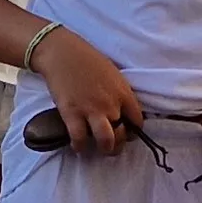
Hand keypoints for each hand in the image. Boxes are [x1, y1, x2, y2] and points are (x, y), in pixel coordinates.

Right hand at [34, 29, 145, 153]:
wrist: (63, 54)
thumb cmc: (88, 60)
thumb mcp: (113, 75)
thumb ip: (119, 93)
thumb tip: (121, 110)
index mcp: (124, 93)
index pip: (138, 120)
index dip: (134, 131)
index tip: (128, 133)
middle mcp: (111, 104)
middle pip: (122, 134)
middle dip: (118, 144)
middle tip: (112, 146)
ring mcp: (91, 110)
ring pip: (105, 141)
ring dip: (103, 149)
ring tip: (98, 149)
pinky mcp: (72, 114)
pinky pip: (79, 138)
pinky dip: (79, 146)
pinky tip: (79, 146)